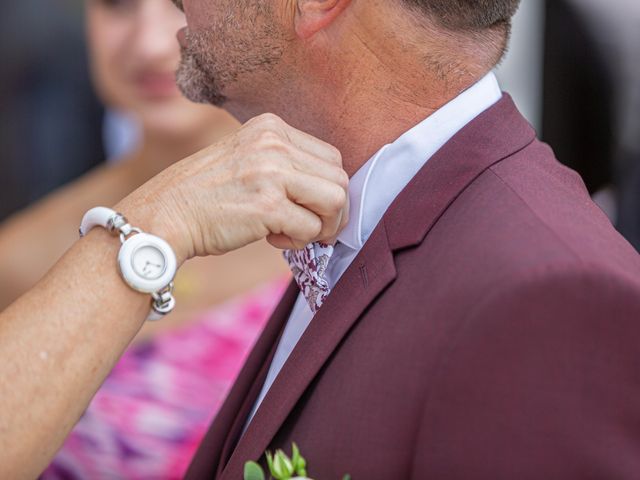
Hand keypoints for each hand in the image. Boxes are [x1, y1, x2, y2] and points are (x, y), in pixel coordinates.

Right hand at [115, 113, 348, 262]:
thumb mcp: (247, 158)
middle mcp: (273, 143)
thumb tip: (332, 190)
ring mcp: (271, 173)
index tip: (310, 208)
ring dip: (322, 226)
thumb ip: (285, 163)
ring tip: (293, 232)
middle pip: (339, 179)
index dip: (328, 189)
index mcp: (271, 127)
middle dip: (333, 211)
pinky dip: (299, 241)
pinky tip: (274, 239)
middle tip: (310, 227)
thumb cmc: (206, 195)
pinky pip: (311, 228)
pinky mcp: (267, 206)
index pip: (331, 157)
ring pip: (335, 202)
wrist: (164, 215)